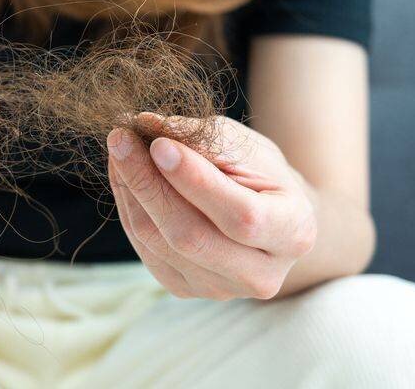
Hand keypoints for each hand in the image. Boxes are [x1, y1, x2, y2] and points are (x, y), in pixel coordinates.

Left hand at [107, 114, 317, 299]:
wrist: (269, 218)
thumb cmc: (263, 175)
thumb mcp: (249, 148)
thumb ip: (205, 140)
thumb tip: (149, 126)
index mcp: (293, 233)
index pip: (240, 216)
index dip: (195, 181)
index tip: (158, 144)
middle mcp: (261, 275)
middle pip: (191, 236)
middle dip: (148, 183)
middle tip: (121, 139)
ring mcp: (220, 289)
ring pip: (159, 243)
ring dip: (130, 191)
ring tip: (121, 149)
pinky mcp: (185, 289)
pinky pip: (144, 249)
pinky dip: (129, 208)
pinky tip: (125, 176)